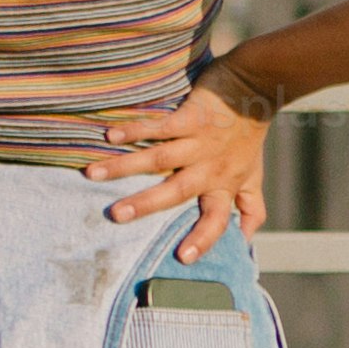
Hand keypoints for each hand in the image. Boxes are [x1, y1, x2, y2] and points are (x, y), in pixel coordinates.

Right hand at [84, 65, 272, 253]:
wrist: (255, 89)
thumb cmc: (249, 137)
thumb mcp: (254, 176)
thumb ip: (250, 208)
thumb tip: (246, 241)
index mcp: (224, 185)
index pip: (215, 218)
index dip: (202, 237)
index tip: (183, 258)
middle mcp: (209, 167)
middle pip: (176, 190)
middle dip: (146, 204)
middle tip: (116, 216)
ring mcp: (198, 142)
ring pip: (159, 158)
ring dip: (125, 166)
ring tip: (93, 175)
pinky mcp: (189, 117)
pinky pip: (159, 125)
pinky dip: (134, 129)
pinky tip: (110, 135)